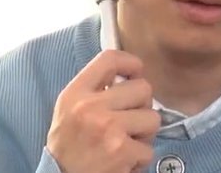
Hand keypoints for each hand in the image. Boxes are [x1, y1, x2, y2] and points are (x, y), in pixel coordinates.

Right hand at [46, 50, 159, 172]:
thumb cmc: (68, 145)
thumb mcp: (69, 108)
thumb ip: (94, 89)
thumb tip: (129, 75)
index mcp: (76, 93)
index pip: (110, 59)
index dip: (131, 62)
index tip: (135, 73)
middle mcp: (91, 107)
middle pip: (143, 88)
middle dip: (142, 106)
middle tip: (130, 120)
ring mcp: (109, 129)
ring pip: (153, 118)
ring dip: (144, 134)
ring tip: (126, 142)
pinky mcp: (122, 152)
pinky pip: (149, 150)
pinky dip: (139, 159)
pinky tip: (122, 161)